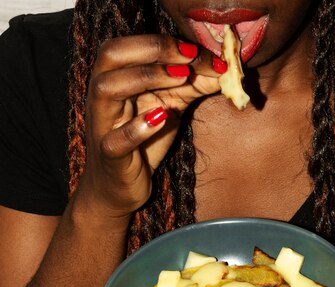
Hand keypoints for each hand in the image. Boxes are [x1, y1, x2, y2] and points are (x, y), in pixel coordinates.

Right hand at [72, 35, 221, 219]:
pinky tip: (162, 117)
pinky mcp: (111, 157)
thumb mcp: (169, 110)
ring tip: (180, 79)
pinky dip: (137, 127)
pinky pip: (116, 140)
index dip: (160, 42)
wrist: (119, 189)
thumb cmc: (141, 145)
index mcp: (114, 80)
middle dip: (152, 50)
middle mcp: (103, 98)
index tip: (194, 50)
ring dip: (145, 77)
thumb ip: (191, 87)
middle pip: (111, 56)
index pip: (128, 46)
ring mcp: (104, 126)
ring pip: (108, 89)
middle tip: (189, 58)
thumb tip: (224, 69)